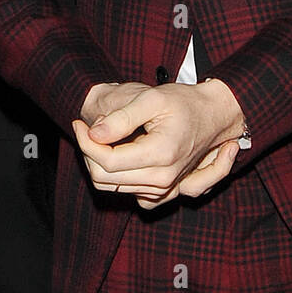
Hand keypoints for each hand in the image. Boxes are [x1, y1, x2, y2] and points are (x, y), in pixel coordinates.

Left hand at [73, 80, 244, 209]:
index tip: (79, 124)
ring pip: (112, 187)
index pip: (107, 161)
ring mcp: (163, 189)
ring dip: (100, 163)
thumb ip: (122, 117)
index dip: (86, 143)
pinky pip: (126, 192)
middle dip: (89, 153)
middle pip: (105, 178)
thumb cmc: (184, 103)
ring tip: (103, 137)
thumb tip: (94, 133)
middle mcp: (162, 179)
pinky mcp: (162, 193)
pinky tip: (118, 155)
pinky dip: (115, 177)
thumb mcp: (152, 99)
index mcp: (160, 155)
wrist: (212, 116)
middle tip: (87, 129)